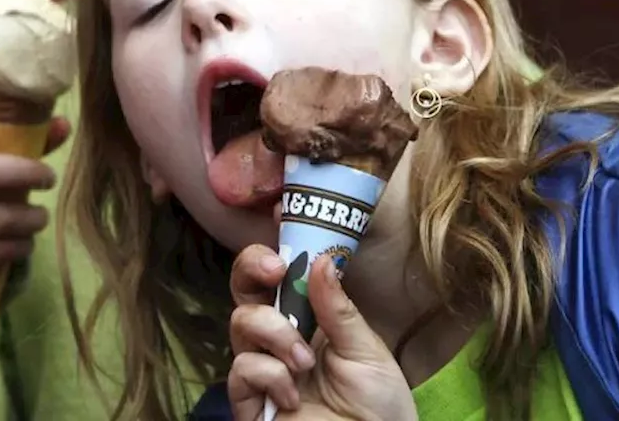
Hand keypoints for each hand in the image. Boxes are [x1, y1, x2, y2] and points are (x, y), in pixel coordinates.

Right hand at [228, 245, 415, 420]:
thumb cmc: (378, 407)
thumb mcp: (367, 349)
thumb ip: (337, 307)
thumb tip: (321, 258)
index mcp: (309, 320)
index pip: (280, 276)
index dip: (273, 247)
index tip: (280, 217)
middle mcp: (279, 339)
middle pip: (245, 289)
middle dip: (253, 268)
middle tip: (276, 270)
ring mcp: (262, 369)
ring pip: (240, 323)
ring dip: (274, 334)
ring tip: (304, 363)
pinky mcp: (249, 402)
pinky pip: (240, 369)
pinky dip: (268, 374)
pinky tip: (292, 396)